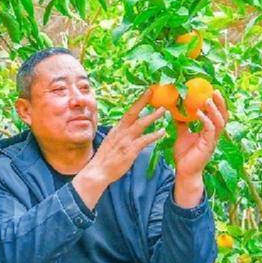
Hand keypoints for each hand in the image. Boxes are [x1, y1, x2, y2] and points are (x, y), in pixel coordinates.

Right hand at [74, 88, 166, 208]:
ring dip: (153, 116)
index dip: (138, 103)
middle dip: (143, 101)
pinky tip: (162, 132)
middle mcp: (120, 132)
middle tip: (153, 91)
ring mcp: (125, 140)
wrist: (98, 171)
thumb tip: (128, 133)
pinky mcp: (130, 150)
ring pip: (141, 124)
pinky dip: (154, 135)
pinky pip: (145, 140)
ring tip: (163, 110)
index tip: (146, 94)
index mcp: (116, 130)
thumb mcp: (111, 143)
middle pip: (133, 113)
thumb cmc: (104, 160)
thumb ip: (120, 136)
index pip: (128, 113)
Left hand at [173, 91, 227, 180]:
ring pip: (219, 122)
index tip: (211, 90)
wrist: (184, 172)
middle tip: (214, 90)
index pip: (217, 114)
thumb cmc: (185, 155)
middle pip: (223, 116)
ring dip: (214, 110)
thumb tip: (176, 111)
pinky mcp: (208, 145)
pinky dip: (206, 120)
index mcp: (210, 131)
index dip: (217, 103)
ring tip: (208, 99)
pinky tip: (199, 113)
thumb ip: (182, 123)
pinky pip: (210, 130)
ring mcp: (212, 140)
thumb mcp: (182, 135)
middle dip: (220, 103)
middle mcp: (214, 134)